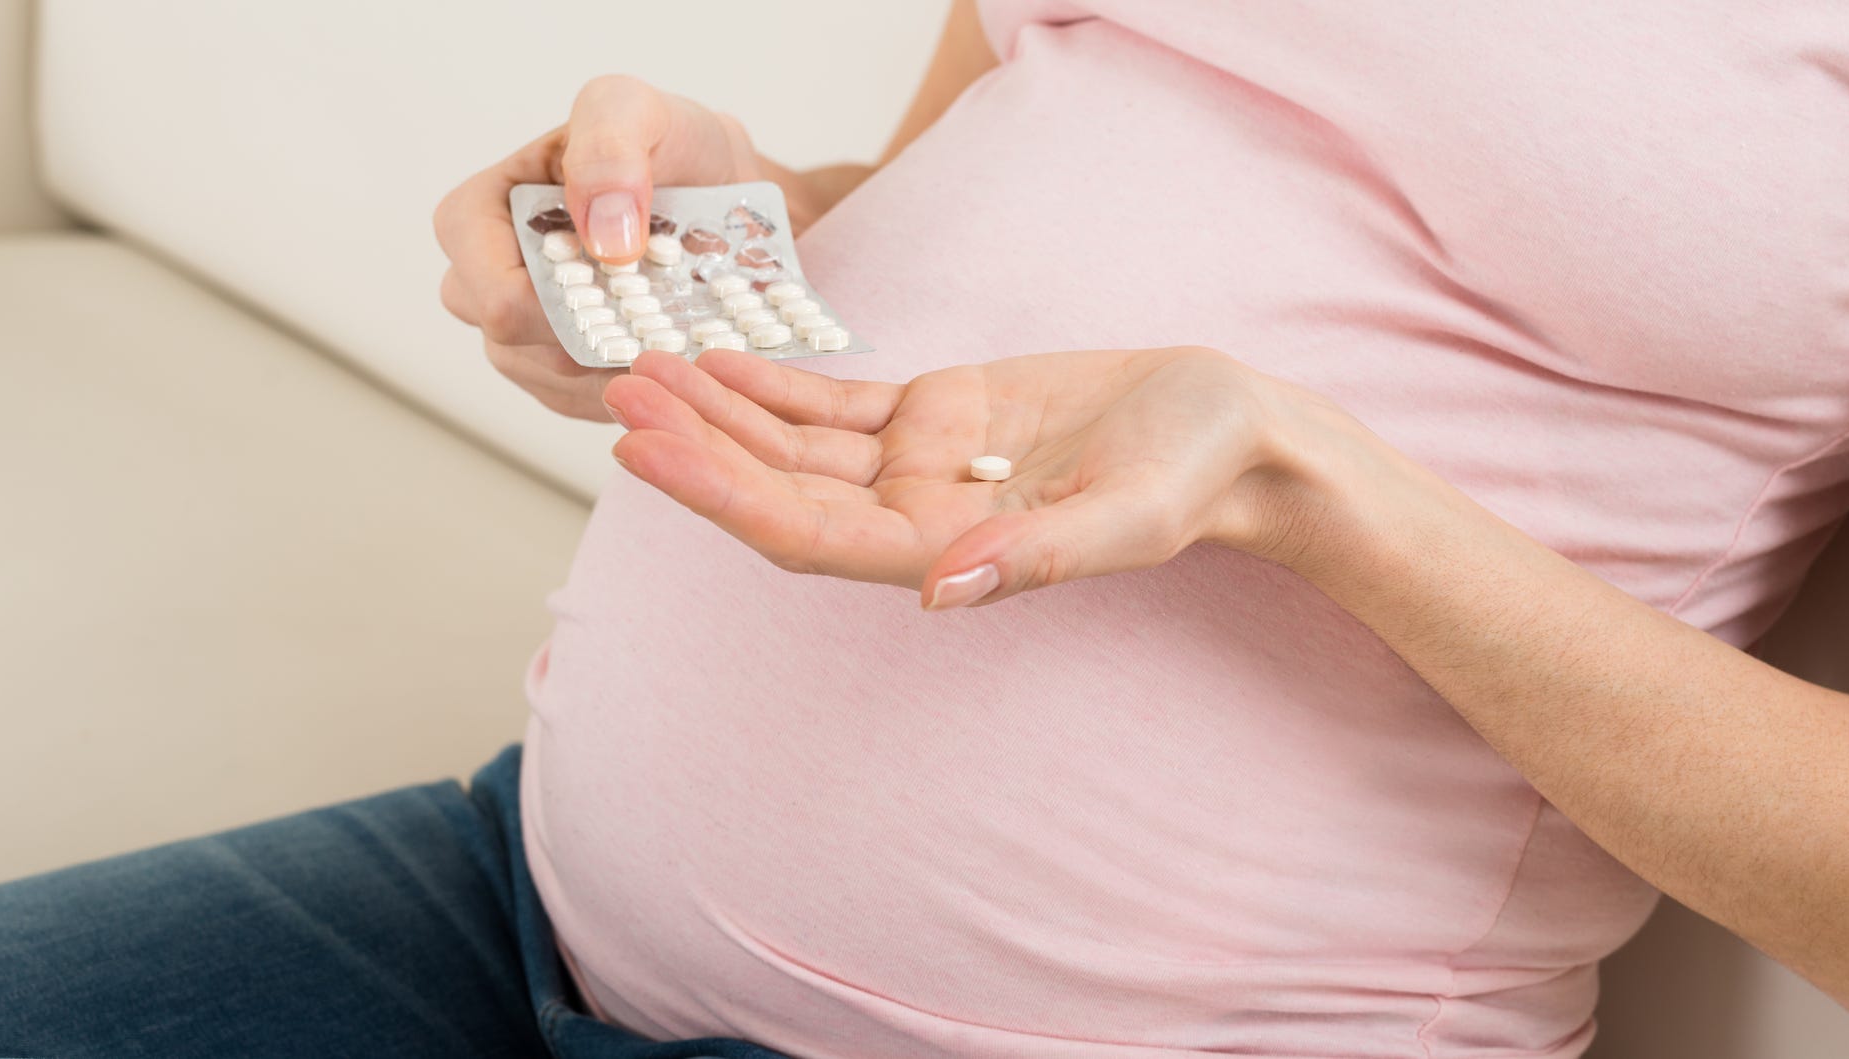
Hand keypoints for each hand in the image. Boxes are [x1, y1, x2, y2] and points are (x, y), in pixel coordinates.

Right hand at [432, 75, 758, 419]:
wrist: (722, 188)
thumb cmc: (668, 142)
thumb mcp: (637, 111)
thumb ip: (609, 150)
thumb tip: (603, 235)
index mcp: (481, 213)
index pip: (484, 290)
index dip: (548, 305)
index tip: (622, 286)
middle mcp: (488, 278)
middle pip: (511, 344)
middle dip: (589, 340)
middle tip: (663, 316)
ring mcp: (523, 332)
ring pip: (551, 382)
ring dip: (618, 368)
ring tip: (678, 331)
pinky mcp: (565, 372)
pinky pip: (585, 405)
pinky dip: (636, 387)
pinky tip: (675, 355)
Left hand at [603, 345, 1319, 608]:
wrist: (1230, 430)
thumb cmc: (1195, 476)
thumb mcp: (1134, 515)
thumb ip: (1041, 557)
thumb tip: (939, 595)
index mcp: (949, 551)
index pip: (808, 530)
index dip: (721, 494)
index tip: (646, 450)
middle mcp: (918, 516)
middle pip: (779, 486)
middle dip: (697, 448)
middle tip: (618, 393)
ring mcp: (923, 465)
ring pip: (794, 442)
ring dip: (718, 411)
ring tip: (642, 366)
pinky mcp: (940, 415)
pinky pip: (837, 403)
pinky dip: (775, 385)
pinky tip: (717, 358)